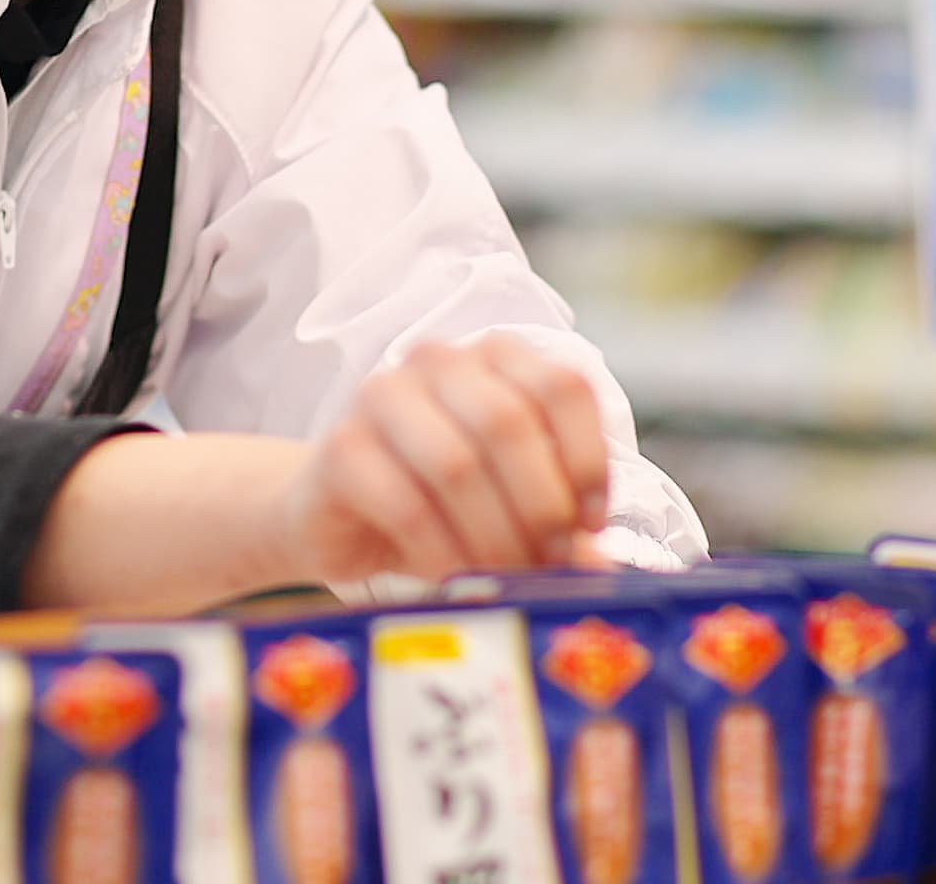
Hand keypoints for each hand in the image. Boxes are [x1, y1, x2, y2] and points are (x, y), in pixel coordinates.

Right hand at [280, 334, 613, 585]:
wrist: (335, 510)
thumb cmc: (437, 499)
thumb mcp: (507, 500)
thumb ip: (556, 519)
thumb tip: (600, 565)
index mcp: (495, 357)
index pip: (561, 386)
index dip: (587, 460)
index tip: (590, 523)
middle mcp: (438, 362)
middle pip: (508, 423)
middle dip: (539, 506)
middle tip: (549, 562)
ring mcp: (383, 397)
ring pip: (457, 464)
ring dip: (493, 535)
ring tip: (507, 576)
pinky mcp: (341, 448)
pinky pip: (406, 504)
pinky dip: (442, 552)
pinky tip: (455, 577)